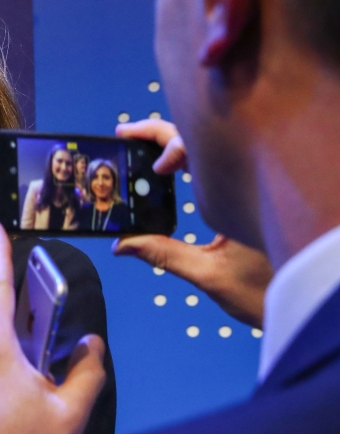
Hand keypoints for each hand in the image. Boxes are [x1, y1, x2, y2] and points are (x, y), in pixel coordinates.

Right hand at [114, 118, 270, 325]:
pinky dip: (189, 158)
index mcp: (239, 192)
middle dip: (159, 132)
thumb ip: (164, 254)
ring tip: (140, 143)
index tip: (157, 168)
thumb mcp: (211, 275)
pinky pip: (217, 163)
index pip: (198, 146)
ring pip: (208, 147)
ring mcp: (252, 184)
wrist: (312, 301)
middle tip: (124, 134)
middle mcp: (249, 178)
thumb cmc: (272, 289)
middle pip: (198, 137)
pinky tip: (169, 167)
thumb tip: (122, 244)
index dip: (171, 145)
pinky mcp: (253, 195)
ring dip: (174, 142)